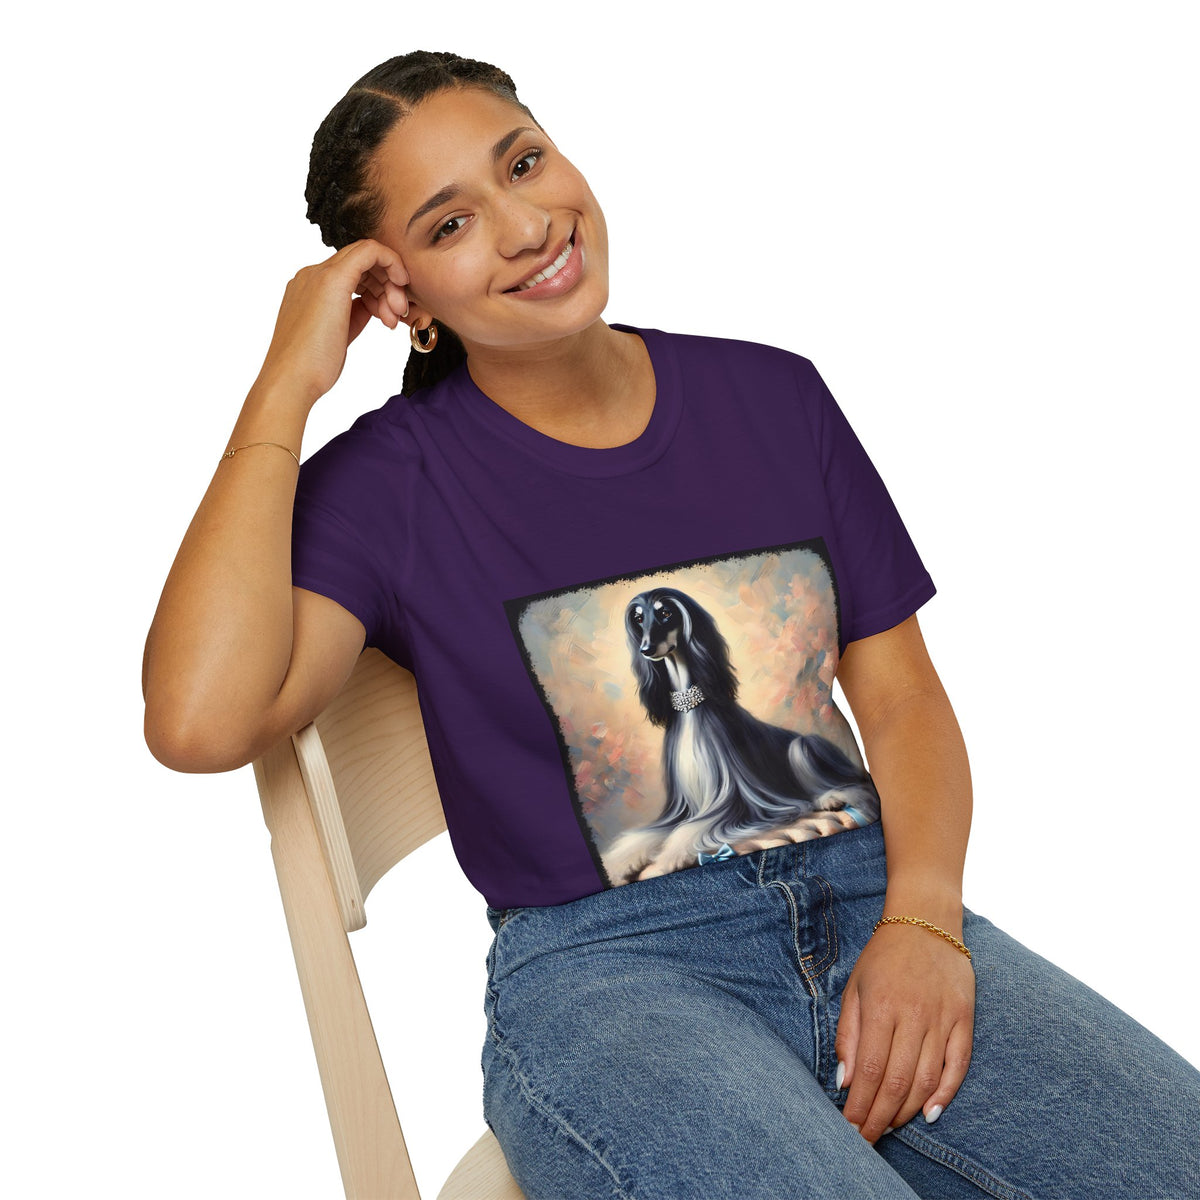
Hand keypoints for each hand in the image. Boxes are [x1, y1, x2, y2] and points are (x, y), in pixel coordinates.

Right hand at [254, 239, 409, 407]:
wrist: (292, 379)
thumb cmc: (312, 367)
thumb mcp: (339, 334)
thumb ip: (354, 314)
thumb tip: (373, 305)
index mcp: (309, 288)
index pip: (352, 273)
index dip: (377, 288)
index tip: (390, 314)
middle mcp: (312, 275)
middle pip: (361, 263)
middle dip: (387, 285)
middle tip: (397, 314)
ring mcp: (320, 274)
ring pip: (367, 256)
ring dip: (390, 284)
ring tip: (394, 318)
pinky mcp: (333, 279)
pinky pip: (370, 251)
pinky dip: (392, 263)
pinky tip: (400, 285)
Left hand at [835, 921, 974, 1142]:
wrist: (926, 921)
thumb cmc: (883, 957)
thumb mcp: (855, 987)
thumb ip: (848, 1034)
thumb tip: (845, 1081)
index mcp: (881, 1006)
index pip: (870, 1070)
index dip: (860, 1105)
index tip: (850, 1129)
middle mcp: (914, 1015)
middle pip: (897, 1081)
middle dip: (880, 1117)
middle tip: (867, 1140)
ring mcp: (942, 1017)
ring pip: (927, 1079)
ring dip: (907, 1110)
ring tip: (890, 1127)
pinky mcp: (965, 1018)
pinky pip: (958, 1065)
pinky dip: (945, 1093)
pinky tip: (929, 1113)